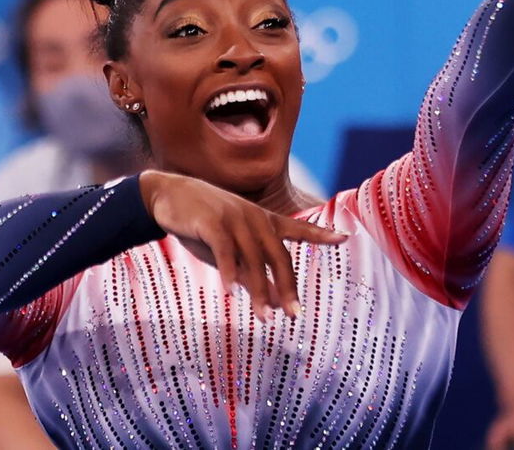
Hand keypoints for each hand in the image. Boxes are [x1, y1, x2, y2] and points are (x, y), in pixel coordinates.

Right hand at [139, 170, 347, 320]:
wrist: (168, 195)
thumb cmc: (203, 224)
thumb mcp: (232, 247)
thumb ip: (252, 269)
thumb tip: (272, 299)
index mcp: (263, 221)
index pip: (299, 228)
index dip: (321, 234)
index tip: (345, 238)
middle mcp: (254, 220)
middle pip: (279, 257)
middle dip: (287, 288)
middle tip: (294, 314)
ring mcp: (234, 219)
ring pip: (254, 260)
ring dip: (258, 291)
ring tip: (264, 317)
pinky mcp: (212, 222)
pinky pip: (225, 251)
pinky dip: (229, 273)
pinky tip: (231, 293)